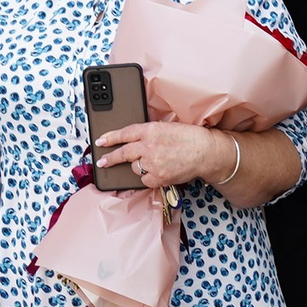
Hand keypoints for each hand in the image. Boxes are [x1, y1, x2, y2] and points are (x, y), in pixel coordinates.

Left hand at [91, 121, 232, 191]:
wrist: (206, 151)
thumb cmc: (190, 138)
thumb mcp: (167, 127)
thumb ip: (149, 132)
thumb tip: (134, 140)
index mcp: (150, 130)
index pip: (124, 133)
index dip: (110, 137)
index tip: (100, 141)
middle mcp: (148, 145)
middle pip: (123, 153)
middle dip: (111, 158)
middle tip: (102, 162)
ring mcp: (153, 162)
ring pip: (135, 168)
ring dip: (140, 166)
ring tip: (154, 162)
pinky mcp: (158, 177)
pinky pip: (145, 180)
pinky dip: (150, 178)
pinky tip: (159, 172)